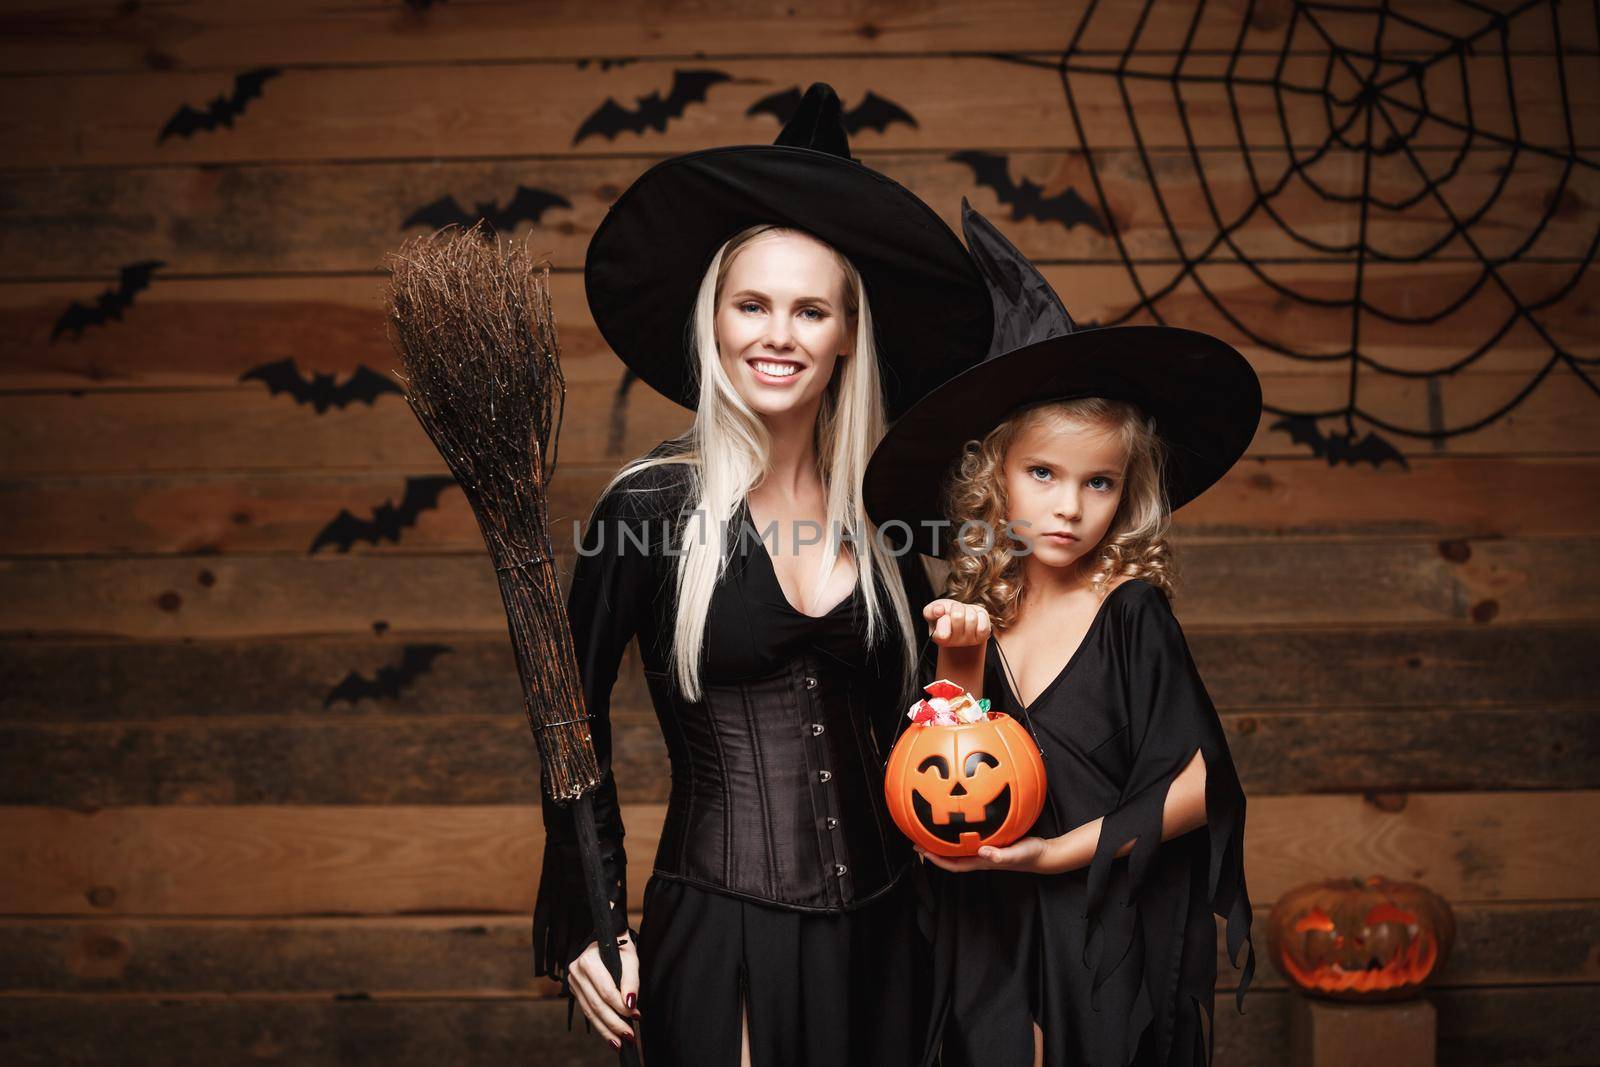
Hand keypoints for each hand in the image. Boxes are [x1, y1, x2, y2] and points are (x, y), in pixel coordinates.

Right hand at [568, 933, 639, 1048]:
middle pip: (596, 1004)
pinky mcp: (576, 991)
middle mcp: (576, 971)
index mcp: (588, 960)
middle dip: (614, 1022)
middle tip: (629, 1036)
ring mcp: (573, 982)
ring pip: (590, 1012)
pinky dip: (600, 1025)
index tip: (636, 1015)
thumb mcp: (631, 958)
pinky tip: (611, 1036)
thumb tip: (630, 1005)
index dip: (620, 1006)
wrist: (607, 939)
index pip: (605, 990)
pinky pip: (588, 1012)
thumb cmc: (621, 948)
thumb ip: (631, 981)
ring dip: (606, 1029)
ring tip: (620, 1043)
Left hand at [915, 836, 1065, 874]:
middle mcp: (981, 856)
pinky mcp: (993, 841)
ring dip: (945, 841)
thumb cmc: (1030, 855)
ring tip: (931, 828)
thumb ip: (1000, 855)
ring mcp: (986, 850)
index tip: (922, 852)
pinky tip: (959, 818)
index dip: (937, 860)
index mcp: (982, 861)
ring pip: (960, 847)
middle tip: (917, 839)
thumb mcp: (1016, 853)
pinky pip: (972, 837)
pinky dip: (962, 831)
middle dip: (934, 851)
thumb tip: (984, 852)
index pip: (954, 864)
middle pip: (952, 856)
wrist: (1044, 853)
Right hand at [923, 598, 990, 647]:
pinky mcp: (983, 635)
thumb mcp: (933, 611)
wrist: (961, 620)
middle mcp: (955, 643)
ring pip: (971, 618)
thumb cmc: (945, 615)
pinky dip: (980, 613)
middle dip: (956, 607)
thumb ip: (930, 611)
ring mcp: (970, 640)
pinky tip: (975, 616)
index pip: (942, 631)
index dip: (941, 615)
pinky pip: (983, 620)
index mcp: (940, 639)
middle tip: (955, 611)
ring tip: (964, 613)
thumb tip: (939, 610)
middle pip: (958, 617)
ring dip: (968, 610)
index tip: (942, 614)